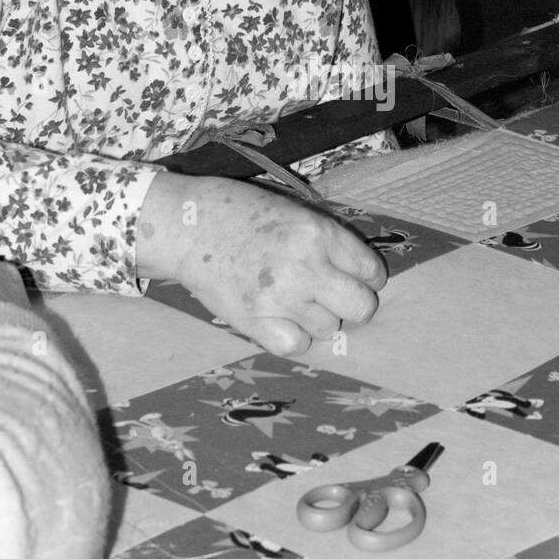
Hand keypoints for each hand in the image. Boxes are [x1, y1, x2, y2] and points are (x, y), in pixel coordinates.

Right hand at [137, 175, 386, 355]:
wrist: (187, 225)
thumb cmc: (240, 212)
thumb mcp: (293, 212)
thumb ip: (326, 241)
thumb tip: (357, 276)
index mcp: (318, 233)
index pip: (370, 270)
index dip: (366, 277)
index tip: (353, 278)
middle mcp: (306, 267)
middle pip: (361, 307)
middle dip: (353, 304)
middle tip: (334, 297)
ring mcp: (281, 298)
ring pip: (329, 328)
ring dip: (318, 318)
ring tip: (294, 301)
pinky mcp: (255, 321)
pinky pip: (297, 346)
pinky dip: (295, 337)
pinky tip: (282, 320)